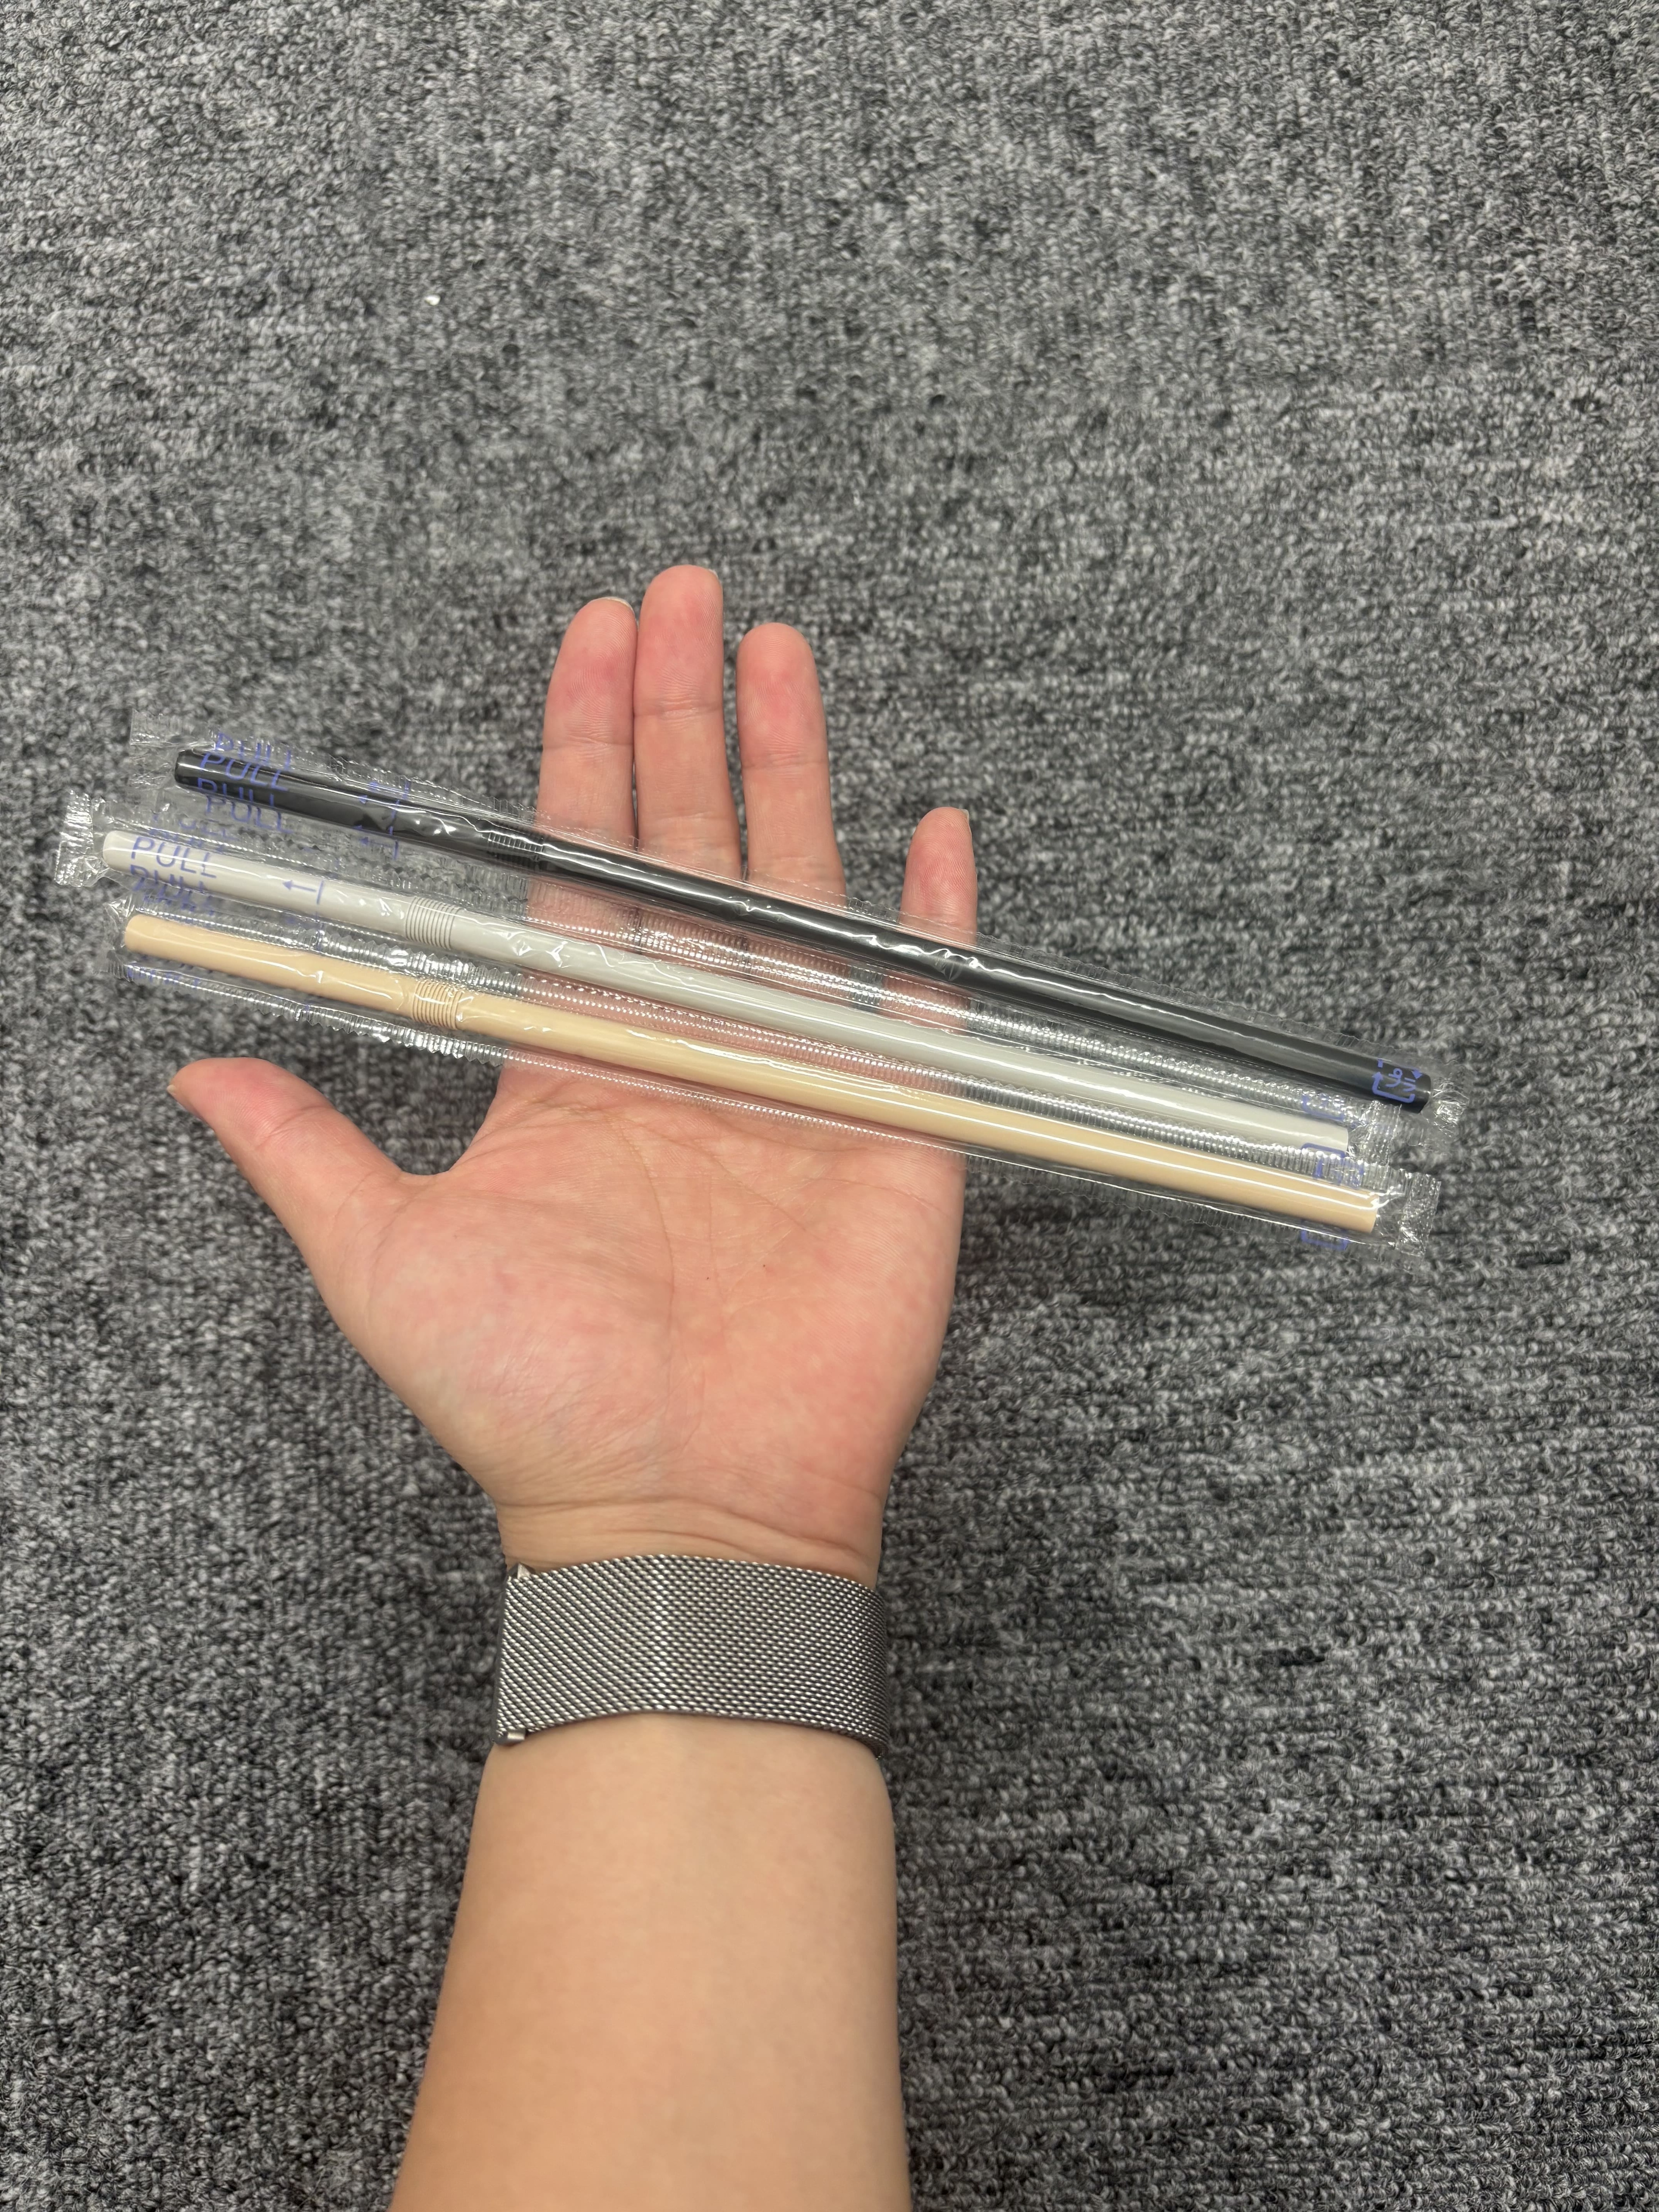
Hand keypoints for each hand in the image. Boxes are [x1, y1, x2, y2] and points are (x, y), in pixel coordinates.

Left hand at [171, 567, 975, 1583]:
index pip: (581, 860)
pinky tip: (937, 825)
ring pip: (795, 884)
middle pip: (686, 840)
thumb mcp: (381, 1262)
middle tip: (686, 590)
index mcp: (576, 1054)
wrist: (677, 1506)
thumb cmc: (532, 1397)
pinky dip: (933, 915)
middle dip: (683, 711)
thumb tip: (188, 1074)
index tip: (591, 635)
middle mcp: (684, 1044)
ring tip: (779, 648)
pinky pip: (920, 996)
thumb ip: (302, 1149)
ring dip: (791, 765)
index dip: (583, 746)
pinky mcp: (892, 1125)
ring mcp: (793, 1076)